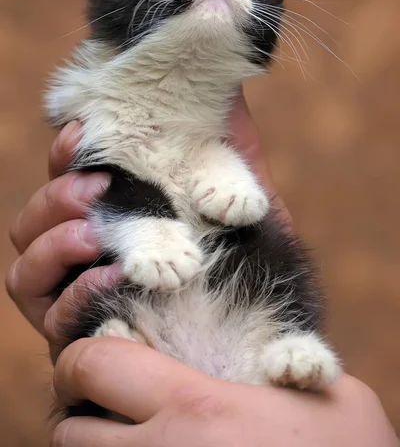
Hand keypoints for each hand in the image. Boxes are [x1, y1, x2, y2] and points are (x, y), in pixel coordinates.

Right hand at [7, 89, 283, 358]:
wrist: (264, 311)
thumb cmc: (244, 242)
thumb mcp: (238, 181)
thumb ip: (225, 130)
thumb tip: (224, 73)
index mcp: (109, 210)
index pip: (63, 178)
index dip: (64, 153)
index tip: (82, 133)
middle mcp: (85, 250)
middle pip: (32, 221)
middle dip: (54, 199)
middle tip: (95, 188)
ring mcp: (80, 293)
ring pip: (24, 269)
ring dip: (52, 245)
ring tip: (92, 234)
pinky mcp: (88, 334)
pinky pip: (53, 317)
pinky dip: (76, 294)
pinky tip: (113, 277)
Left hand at [51, 337, 398, 445]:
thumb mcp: (323, 391)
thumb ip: (275, 357)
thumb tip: (251, 344)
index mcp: (197, 409)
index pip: (92, 364)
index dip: (86, 355)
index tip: (102, 352)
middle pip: (69, 431)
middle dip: (83, 411)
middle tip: (113, 403)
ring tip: (135, 437)